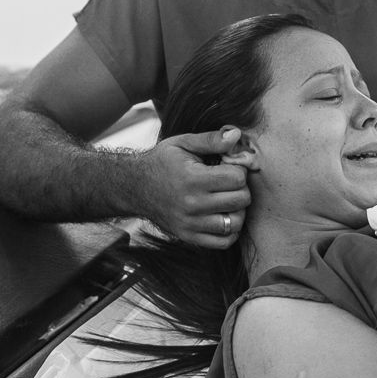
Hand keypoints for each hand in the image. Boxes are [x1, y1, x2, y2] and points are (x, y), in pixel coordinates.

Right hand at [138, 128, 249, 248]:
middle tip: (230, 182)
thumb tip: (237, 135)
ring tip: (228, 199)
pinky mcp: (188, 237)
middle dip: (241, 188)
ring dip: (238, 210)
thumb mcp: (183, 143)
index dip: (238, 170)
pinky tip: (223, 215)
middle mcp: (192, 205)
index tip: (228, 167)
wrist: (135, 187)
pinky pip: (223, 242)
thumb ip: (211, 139)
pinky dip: (230, 231)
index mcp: (192, 179)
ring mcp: (190, 224)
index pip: (237, 178)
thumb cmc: (163, 162)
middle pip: (240, 201)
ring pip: (234, 224)